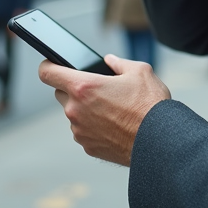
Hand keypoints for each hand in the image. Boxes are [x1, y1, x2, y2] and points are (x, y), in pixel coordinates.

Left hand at [38, 55, 170, 166]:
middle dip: (74, 89)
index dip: (47, 66)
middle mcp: (75, 110)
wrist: (160, 143)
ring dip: (85, 109)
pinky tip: (113, 125)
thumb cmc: (150, 106)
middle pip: (61, 93)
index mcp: (83, 87)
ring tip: (112, 109)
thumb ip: (118, 62)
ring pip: (74, 113)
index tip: (51, 65)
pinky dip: (93, 127)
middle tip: (97, 89)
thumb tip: (109, 61)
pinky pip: (83, 131)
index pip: (47, 73)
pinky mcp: (87, 146)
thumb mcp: (139, 71)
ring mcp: (79, 130)